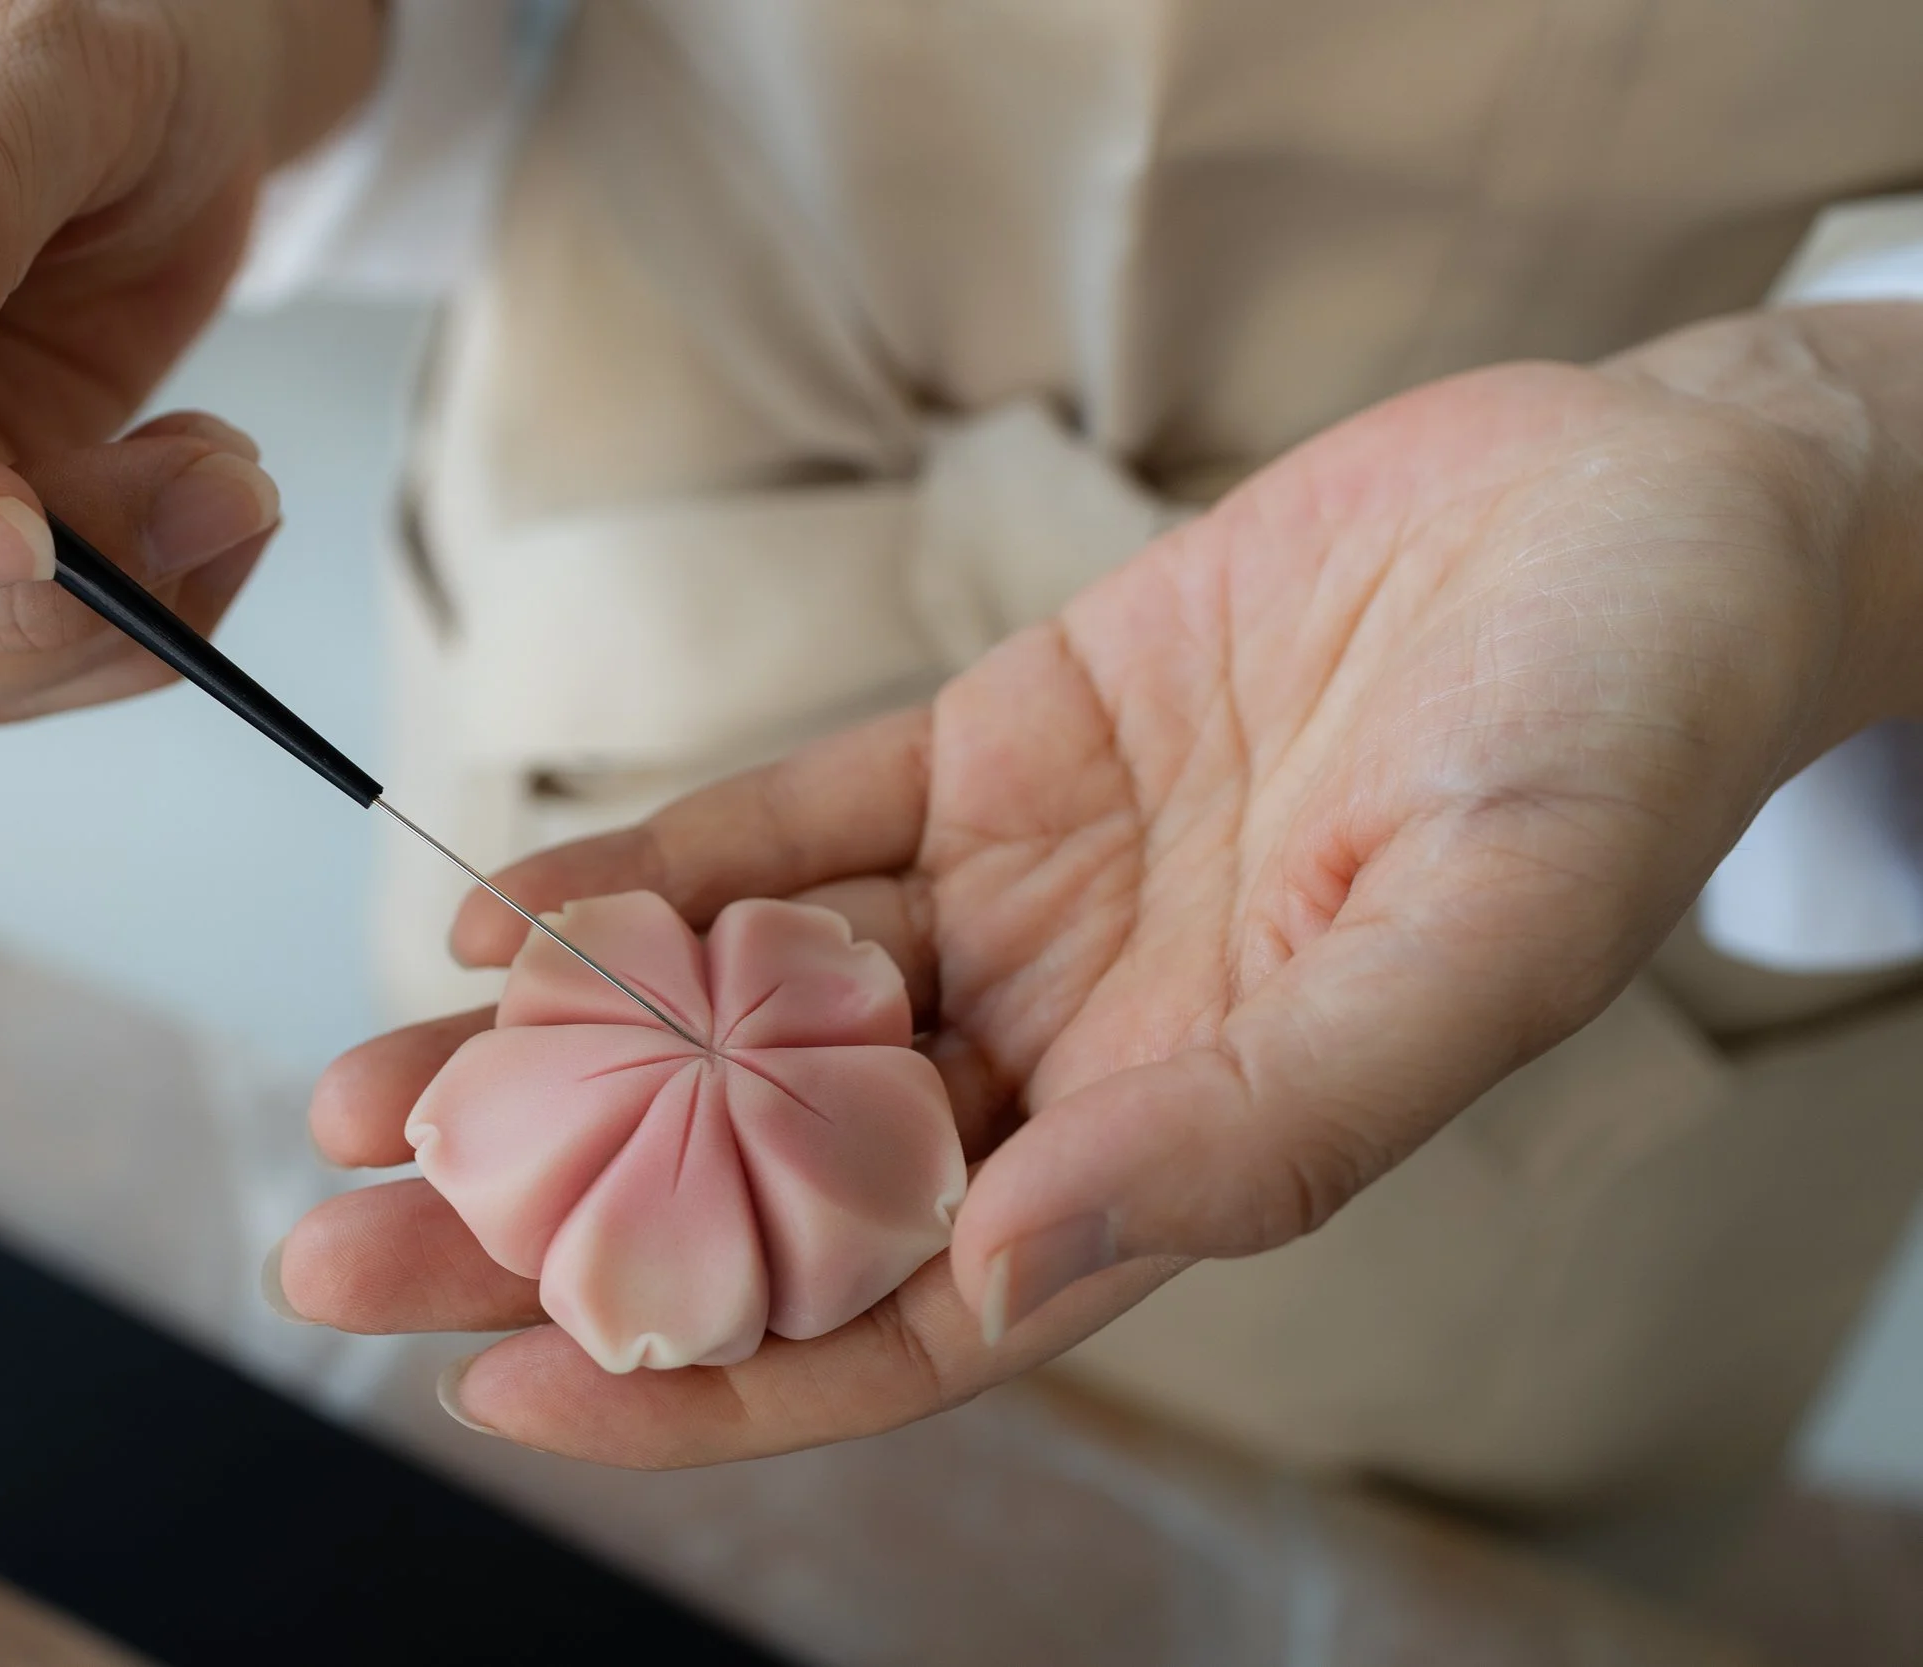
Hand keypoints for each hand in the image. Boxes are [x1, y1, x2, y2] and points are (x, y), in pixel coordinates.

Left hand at [275, 312, 1922, 1466]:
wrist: (1636, 515)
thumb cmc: (1613, 740)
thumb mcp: (1473, 945)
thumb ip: (1254, 1126)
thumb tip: (1018, 1265)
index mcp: (1185, 1147)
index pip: (909, 1320)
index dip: (707, 1377)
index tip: (503, 1391)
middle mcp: (1074, 1050)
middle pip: (772, 1179)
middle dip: (557, 1223)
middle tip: (339, 1242)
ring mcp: (1019, 901)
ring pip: (744, 1015)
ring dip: (557, 1052)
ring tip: (364, 1090)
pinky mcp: (991, 753)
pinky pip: (790, 830)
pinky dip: (656, 869)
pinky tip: (509, 907)